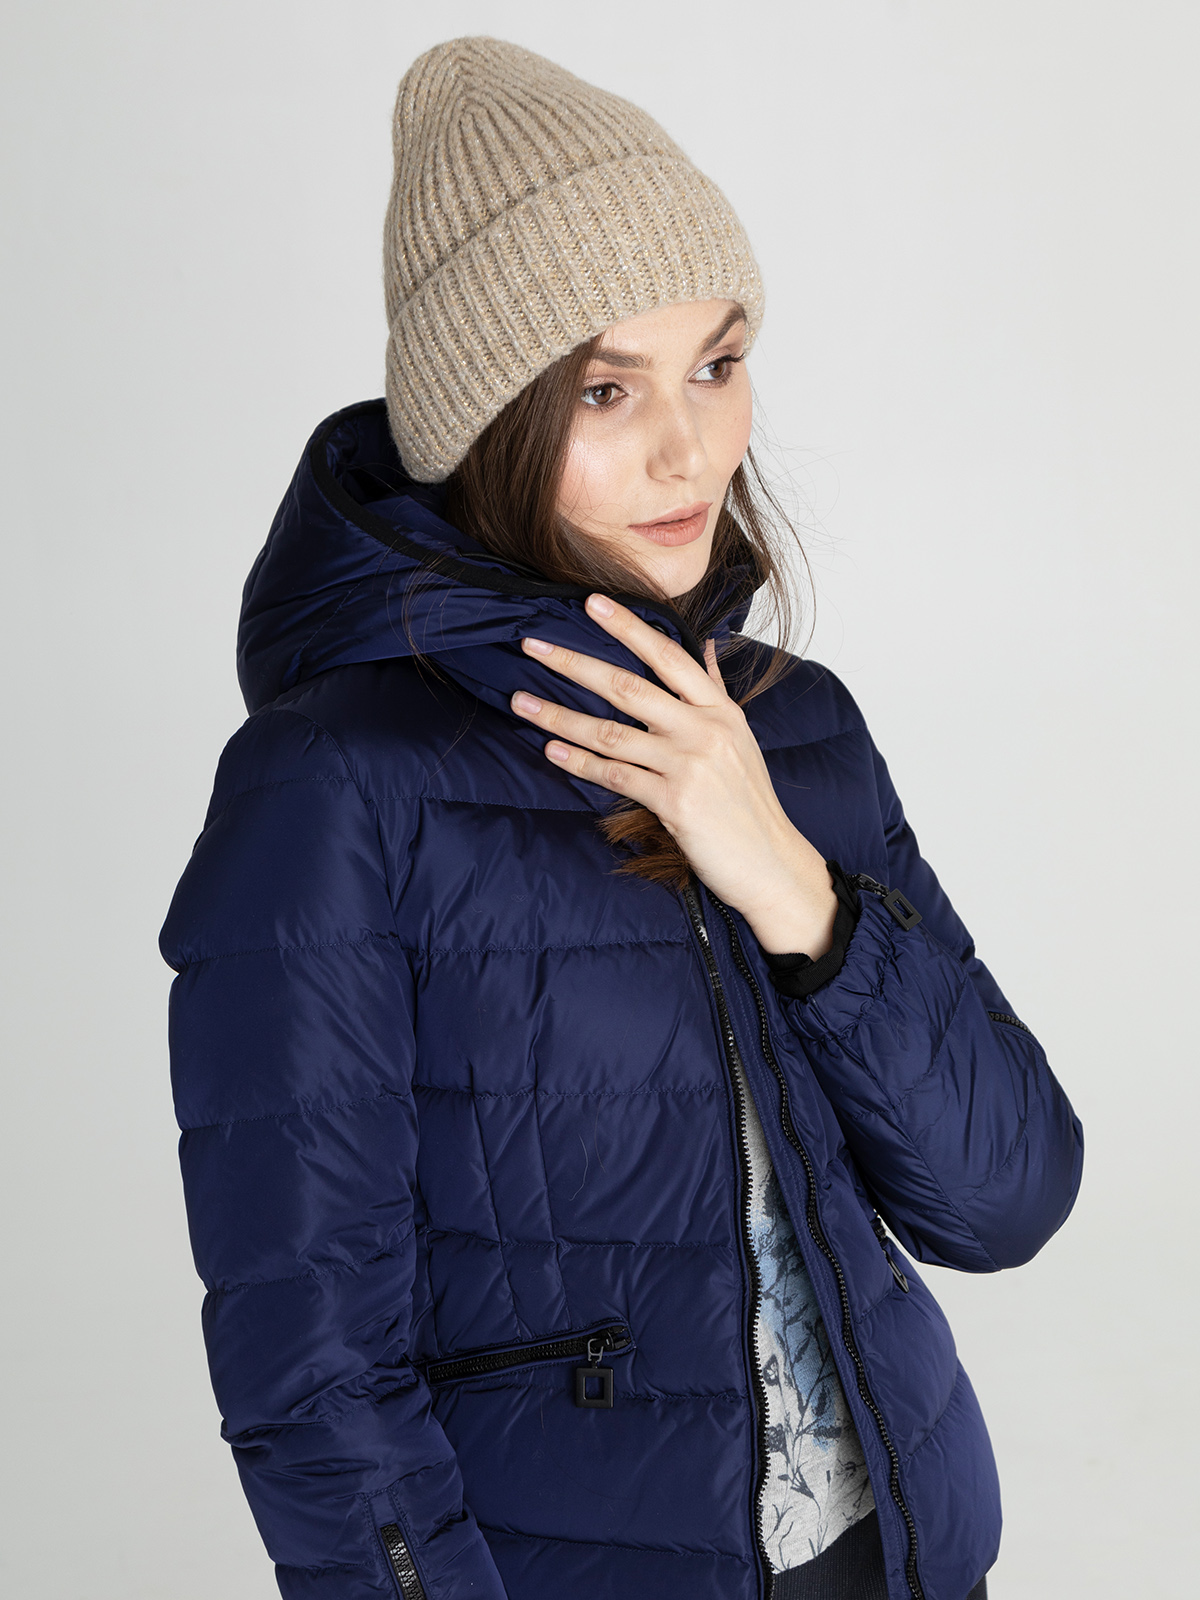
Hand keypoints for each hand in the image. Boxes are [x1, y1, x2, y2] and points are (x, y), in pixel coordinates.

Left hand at [511, 594, 837, 956]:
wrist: (770, 861)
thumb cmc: (749, 801)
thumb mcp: (740, 737)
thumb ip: (714, 690)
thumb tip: (704, 646)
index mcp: (720, 710)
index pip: (669, 656)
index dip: (629, 627)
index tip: (592, 602)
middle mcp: (705, 731)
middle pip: (629, 686)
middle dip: (575, 663)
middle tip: (533, 646)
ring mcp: (689, 766)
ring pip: (611, 733)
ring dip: (560, 716)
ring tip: (521, 702)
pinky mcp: (674, 802)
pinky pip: (614, 776)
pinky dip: (579, 762)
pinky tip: (552, 749)